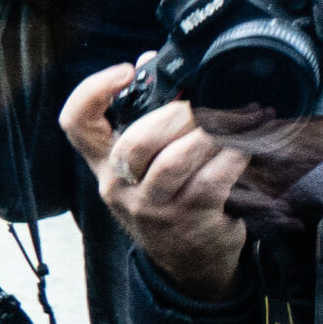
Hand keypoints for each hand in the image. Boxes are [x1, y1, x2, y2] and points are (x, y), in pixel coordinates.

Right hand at [65, 64, 250, 299]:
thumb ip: (146, 115)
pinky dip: (231, 159)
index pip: (76, 125)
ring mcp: (151, 208)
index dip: (92, 91)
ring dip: (211, 135)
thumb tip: (147, 60)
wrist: (190, 262)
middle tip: (209, 105)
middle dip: (177, 116)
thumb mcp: (148, 164)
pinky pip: (208, 182)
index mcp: (104, 164)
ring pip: (174, 161)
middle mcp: (119, 187)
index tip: (125, 70)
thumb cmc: (172, 198)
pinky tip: (245, 148)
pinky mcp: (187, 220)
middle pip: (135, 142)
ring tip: (239, 120)